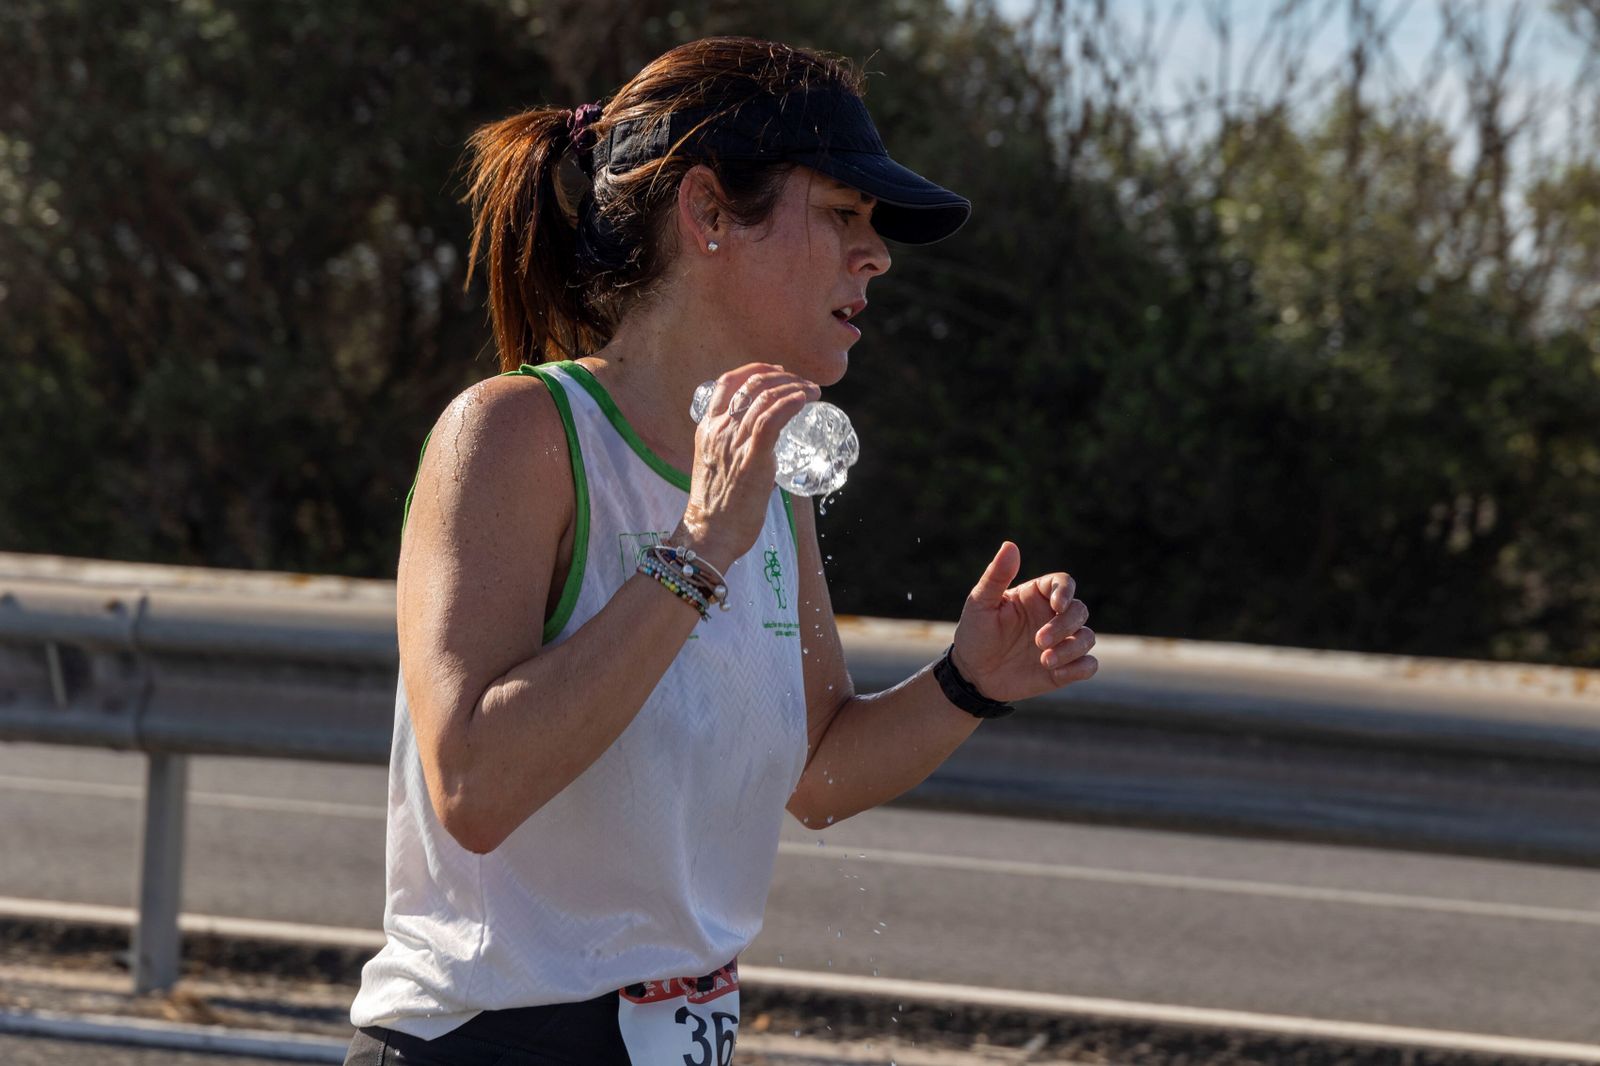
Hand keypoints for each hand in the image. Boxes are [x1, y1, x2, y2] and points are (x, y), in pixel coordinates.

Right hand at [675, 363, 819, 568]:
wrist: (708, 534)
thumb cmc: (716, 509)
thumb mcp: (717, 467)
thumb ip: (735, 452)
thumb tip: (765, 452)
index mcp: (707, 428)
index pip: (726, 382)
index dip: (755, 370)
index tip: (777, 372)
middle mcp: (719, 430)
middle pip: (751, 384)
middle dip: (782, 376)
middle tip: (802, 383)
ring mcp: (734, 442)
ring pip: (766, 398)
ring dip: (795, 388)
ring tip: (812, 392)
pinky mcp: (752, 458)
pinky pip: (772, 419)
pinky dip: (791, 403)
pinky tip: (805, 400)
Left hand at [949, 541, 1096, 702]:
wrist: (973, 674)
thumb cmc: (975, 633)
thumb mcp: (980, 603)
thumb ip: (996, 576)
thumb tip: (1010, 545)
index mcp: (1036, 596)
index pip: (1064, 583)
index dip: (1066, 592)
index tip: (1056, 606)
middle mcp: (1052, 617)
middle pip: (1079, 610)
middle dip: (1064, 626)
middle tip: (1039, 641)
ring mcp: (1060, 643)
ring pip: (1088, 637)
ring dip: (1072, 649)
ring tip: (1045, 661)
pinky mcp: (1063, 668)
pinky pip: (1089, 665)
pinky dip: (1079, 668)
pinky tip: (1055, 673)